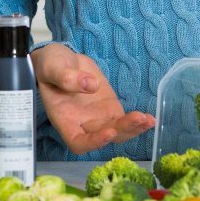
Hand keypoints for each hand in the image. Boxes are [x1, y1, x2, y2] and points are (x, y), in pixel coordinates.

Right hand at [31, 44, 155, 154]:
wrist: (60, 58)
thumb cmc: (50, 66)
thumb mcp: (52, 68)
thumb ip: (67, 78)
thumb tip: (91, 85)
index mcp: (64, 119)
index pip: (78, 142)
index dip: (93, 142)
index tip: (108, 132)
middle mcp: (82, 123)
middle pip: (103, 136)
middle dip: (121, 130)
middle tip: (137, 119)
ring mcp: (98, 117)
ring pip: (117, 131)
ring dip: (133, 128)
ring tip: (148, 120)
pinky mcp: (109, 107)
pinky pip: (124, 119)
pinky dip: (137, 121)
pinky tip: (149, 118)